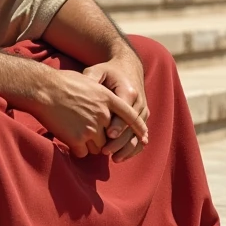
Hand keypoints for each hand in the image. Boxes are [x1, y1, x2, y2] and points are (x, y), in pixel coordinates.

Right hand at [23, 67, 147, 158]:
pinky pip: (83, 153)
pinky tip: (69, 139)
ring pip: (99, 148)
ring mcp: (91, 128)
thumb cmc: (61, 82)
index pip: (130, 116)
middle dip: (104, 138)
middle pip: (112, 136)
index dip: (138, 127)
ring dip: (90, 145)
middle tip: (91, 134)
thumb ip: (101, 96)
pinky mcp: (78, 139)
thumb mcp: (88, 82)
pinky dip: (78, 149)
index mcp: (107, 98)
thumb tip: (106, 107)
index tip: (144, 136)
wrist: (42, 89)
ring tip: (76, 134)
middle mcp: (102, 114)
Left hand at [83, 47, 148, 162]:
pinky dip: (133, 148)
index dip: (117, 124)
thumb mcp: (98, 70)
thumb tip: (81, 88)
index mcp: (128, 90)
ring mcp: (143, 111)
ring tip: (114, 158)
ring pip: (138, 134)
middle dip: (120, 141)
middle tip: (105, 150)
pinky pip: (141, 136)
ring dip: (127, 148)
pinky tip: (121, 157)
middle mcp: (139, 102)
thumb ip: (90, 79)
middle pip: (132, 126)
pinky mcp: (143, 118)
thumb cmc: (108, 72)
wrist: (128, 68)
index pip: (124, 111)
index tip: (108, 134)